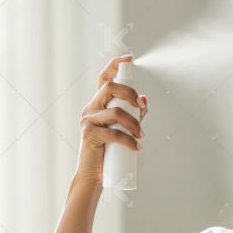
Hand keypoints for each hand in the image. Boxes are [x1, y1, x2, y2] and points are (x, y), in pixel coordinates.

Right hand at [74, 55, 147, 184]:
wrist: (94, 174)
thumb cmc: (110, 151)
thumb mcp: (124, 129)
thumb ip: (134, 115)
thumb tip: (145, 99)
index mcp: (98, 104)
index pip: (104, 78)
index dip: (115, 65)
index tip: (129, 58)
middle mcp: (90, 108)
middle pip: (110, 87)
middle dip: (131, 94)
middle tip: (141, 109)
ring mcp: (88, 120)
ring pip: (116, 112)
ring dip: (134, 123)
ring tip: (141, 136)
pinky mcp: (89, 134)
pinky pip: (114, 133)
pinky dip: (129, 140)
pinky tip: (137, 147)